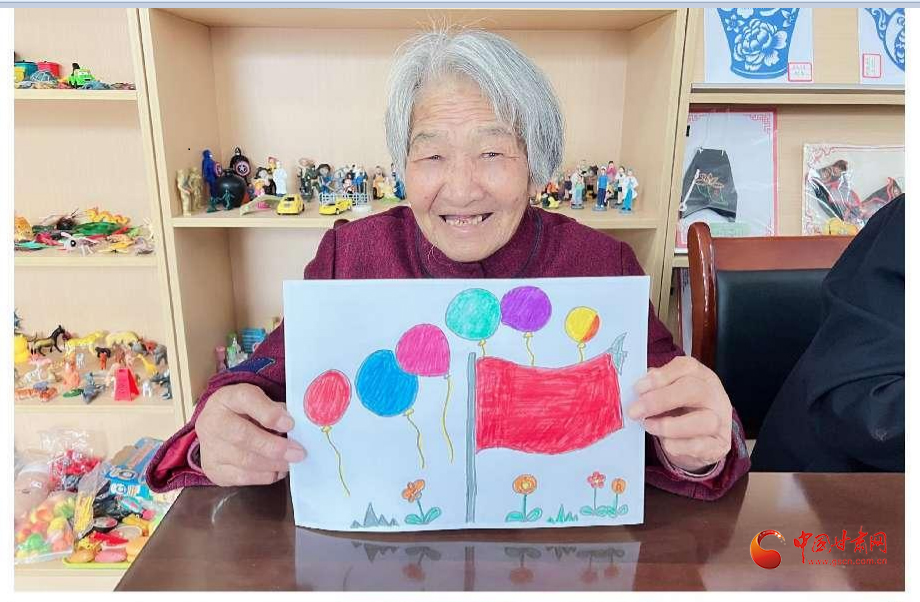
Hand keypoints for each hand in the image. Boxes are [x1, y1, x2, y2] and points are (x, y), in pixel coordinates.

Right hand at [196, 383, 306, 485]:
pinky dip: (265, 476)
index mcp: (227, 398)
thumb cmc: (243, 412)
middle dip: (275, 447)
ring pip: (245, 461)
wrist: (215, 427)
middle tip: (298, 453)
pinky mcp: (214, 471)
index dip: (269, 413)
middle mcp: (213, 422)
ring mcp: (210, 448)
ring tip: (291, 463)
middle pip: (244, 436)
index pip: (246, 399)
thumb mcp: (258, 400)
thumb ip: (274, 409)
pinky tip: (277, 471)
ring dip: (274, 464)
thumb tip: (292, 425)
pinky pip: (243, 478)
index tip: (290, 424)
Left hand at [628, 356, 731, 472]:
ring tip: (649, 426)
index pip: (686, 367)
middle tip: (635, 411)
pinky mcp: (719, 445)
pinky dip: (677, 445)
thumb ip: (656, 387)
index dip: (661, 376)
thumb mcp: (669, 394)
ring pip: (703, 420)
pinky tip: (666, 442)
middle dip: (659, 400)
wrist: (701, 443)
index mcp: (701, 376)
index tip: (638, 389)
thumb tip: (639, 389)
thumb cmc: (682, 412)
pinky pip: (698, 446)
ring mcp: (721, 421)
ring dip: (668, 426)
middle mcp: (714, 395)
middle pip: (693, 389)